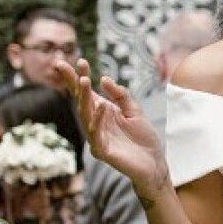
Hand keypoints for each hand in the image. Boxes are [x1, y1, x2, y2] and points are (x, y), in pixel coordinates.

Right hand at [56, 58, 166, 198]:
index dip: (81, 77)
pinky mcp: (102, 151)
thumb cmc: (143, 138)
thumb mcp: (135, 111)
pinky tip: (102, 106)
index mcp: (102, 112)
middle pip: (81, 101)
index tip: (80, 60)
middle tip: (68, 66)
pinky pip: (96, 134)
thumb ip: (121, 95)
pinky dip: (97, 120)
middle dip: (75, 83)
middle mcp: (96, 123)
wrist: (154, 163)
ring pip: (85, 115)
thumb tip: (104, 79)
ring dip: (84, 98)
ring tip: (84, 80)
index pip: (87, 93)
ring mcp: (97, 137)